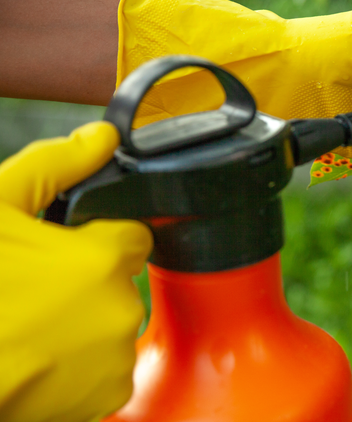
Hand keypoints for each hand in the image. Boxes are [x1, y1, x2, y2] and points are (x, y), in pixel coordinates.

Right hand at [0, 123, 152, 421]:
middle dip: (89, 280)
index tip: (74, 248)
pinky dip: (85, 363)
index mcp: (102, 260)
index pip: (133, 236)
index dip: (102, 238)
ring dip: (86, 322)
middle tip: (40, 290)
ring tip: (35, 326)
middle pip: (121, 280)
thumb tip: (100, 138)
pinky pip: (109, 366)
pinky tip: (44, 356)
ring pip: (114, 323)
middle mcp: (121, 310)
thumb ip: (53, 165)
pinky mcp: (108, 396)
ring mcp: (116, 357)